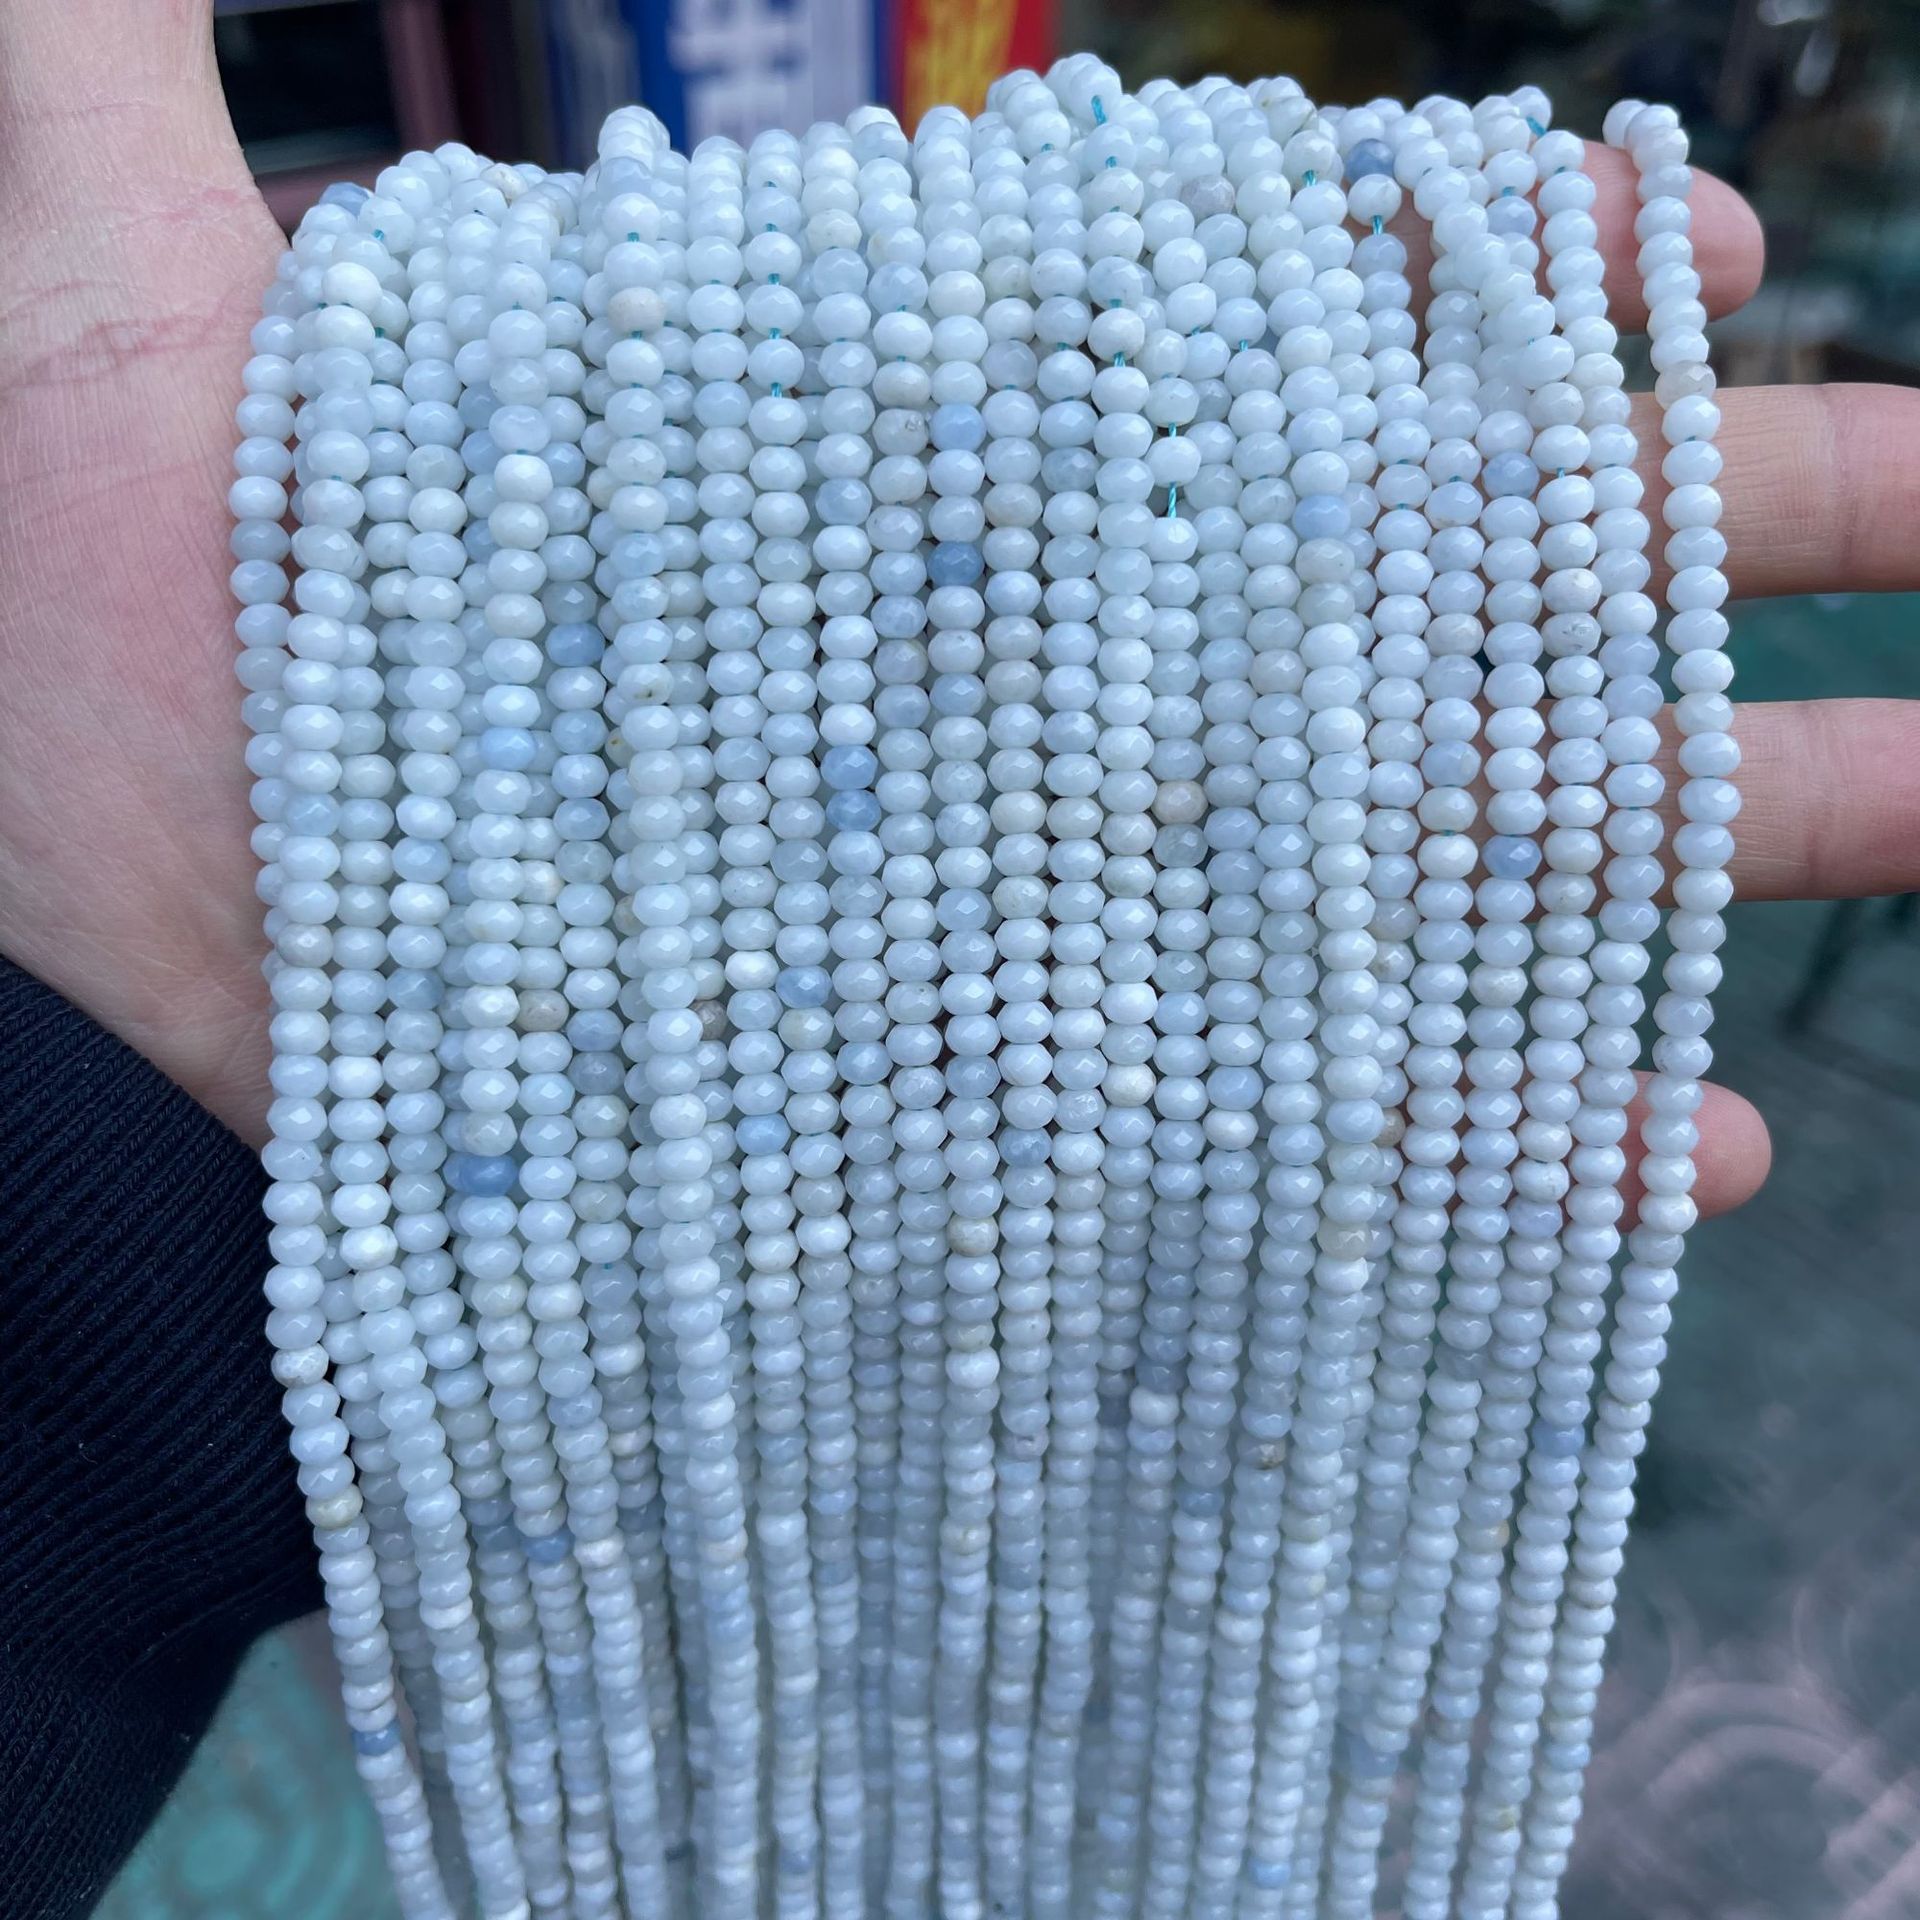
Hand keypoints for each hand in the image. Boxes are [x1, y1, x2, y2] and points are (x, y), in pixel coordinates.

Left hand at [2, 9, 1915, 1217]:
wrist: (105, 1110)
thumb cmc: (95, 742)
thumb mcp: (94, 321)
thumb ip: (111, 27)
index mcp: (901, 498)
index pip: (1259, 361)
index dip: (1494, 305)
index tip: (1679, 267)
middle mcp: (1021, 710)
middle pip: (1430, 603)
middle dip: (1721, 557)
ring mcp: (1048, 947)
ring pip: (1449, 874)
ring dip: (1713, 840)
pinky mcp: (1030, 1158)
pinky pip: (1340, 1155)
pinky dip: (1508, 1167)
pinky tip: (1677, 1155)